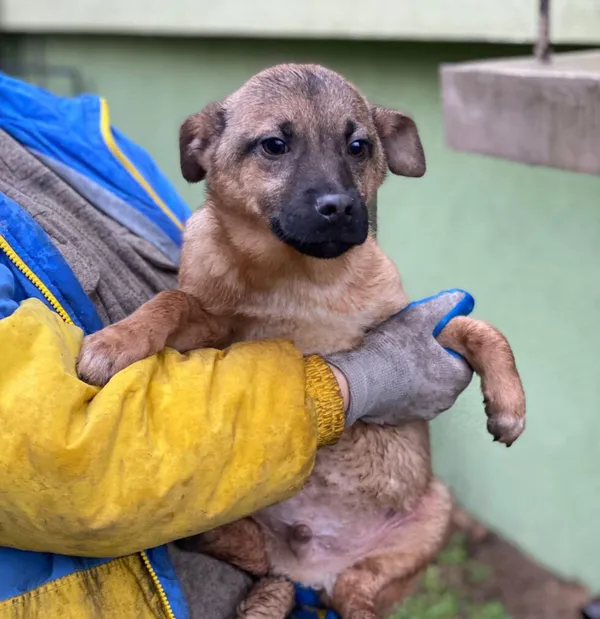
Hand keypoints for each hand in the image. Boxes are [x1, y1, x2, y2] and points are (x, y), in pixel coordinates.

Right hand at [325, 290, 473, 426]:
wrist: (357, 381)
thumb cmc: (392, 347)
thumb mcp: (419, 316)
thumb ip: (445, 306)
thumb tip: (464, 299)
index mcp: (456, 376)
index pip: (462, 358)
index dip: (447, 345)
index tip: (429, 336)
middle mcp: (446, 400)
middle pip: (446, 375)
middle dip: (434, 361)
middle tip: (411, 346)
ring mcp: (425, 413)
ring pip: (429, 389)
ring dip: (419, 377)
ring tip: (397, 361)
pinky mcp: (404, 419)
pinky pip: (410, 401)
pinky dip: (403, 390)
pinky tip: (387, 377)